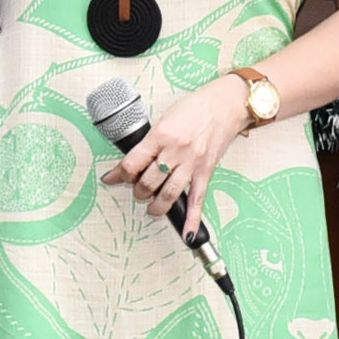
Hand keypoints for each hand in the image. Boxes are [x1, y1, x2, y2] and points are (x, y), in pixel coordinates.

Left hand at [102, 75, 252, 233]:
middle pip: (148, 182)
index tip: (112, 179)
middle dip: (138, 191)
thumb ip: (150, 141)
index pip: (133, 163)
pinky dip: (192, 219)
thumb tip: (135, 160)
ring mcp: (192, 164)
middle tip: (136, 190)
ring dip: (155, 206)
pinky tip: (186, 233)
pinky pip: (197, 199)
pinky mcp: (206, 172)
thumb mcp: (165, 118)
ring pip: (168, 194)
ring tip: (150, 208)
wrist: (226, 105)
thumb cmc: (196, 108)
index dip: (119, 175)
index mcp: (161, 135)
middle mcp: (176, 151)